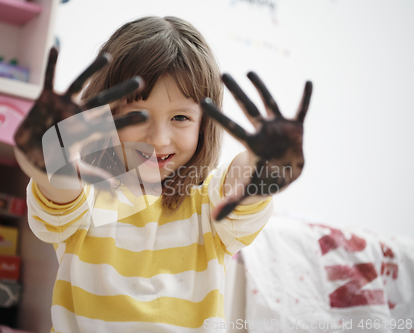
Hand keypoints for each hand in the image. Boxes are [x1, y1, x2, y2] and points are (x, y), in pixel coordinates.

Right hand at [14, 48, 147, 189]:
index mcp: (89, 130)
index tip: (146, 115)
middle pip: (104, 100)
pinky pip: (49, 77)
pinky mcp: (45, 98)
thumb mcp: (76, 172)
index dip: (128, 120)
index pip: (112, 124)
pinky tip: (56, 46)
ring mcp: (63, 104)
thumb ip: (96, 177)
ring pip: (80, 83)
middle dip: (121, 92)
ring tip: (107, 56)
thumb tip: (117, 188)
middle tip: (141, 81)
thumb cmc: (57, 163)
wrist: (33, 156)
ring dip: (92, 70)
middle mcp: (79, 114)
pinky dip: (52, 63)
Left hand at [201, 72, 312, 219]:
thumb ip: (231, 203)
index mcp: (251, 144)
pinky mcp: (295, 127)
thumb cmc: (262, 180)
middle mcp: (262, 131)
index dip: (218, 116)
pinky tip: (308, 81)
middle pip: (247, 108)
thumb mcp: (248, 190)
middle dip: (236, 91)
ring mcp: (278, 127)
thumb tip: (215, 220)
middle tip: (223, 74)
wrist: (282, 174)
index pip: (231, 127)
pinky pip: (301, 110)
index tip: (202, 101)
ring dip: (262, 87)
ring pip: (269, 102)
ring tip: (250, 70)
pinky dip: (306, 98)